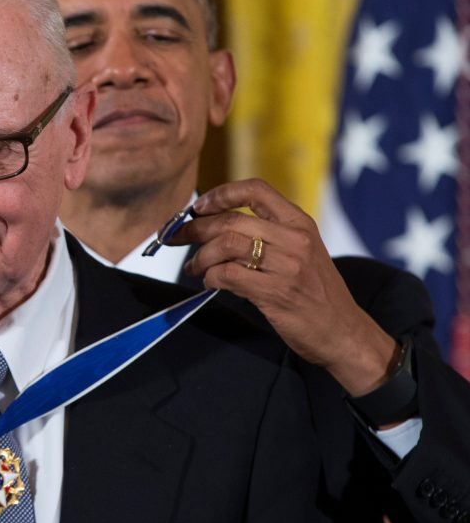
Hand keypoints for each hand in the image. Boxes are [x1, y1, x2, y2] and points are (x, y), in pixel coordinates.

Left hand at [170, 178, 396, 395]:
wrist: (344, 332)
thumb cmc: (316, 292)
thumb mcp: (303, 252)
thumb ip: (269, 235)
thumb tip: (215, 227)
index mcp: (300, 223)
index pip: (256, 190)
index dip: (221, 194)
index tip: (198, 207)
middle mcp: (295, 239)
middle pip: (231, 220)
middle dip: (195, 229)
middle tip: (178, 239)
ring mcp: (288, 266)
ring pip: (226, 245)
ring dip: (200, 257)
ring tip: (194, 268)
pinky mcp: (277, 293)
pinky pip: (229, 275)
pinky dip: (211, 277)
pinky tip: (210, 283)